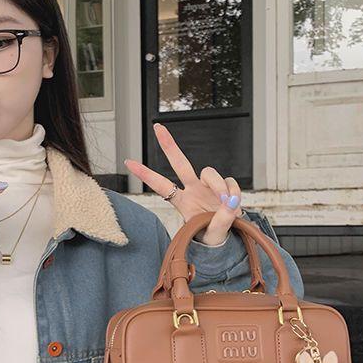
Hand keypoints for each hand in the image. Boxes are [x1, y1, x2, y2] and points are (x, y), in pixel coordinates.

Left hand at [123, 123, 241, 244]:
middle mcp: (193, 189)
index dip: (145, 174)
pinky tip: (234, 204)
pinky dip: (233, 192)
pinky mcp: (225, 185)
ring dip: (218, 186)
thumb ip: (222, 220)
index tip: (128, 162)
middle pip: (179, 163)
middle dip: (169, 145)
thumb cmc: (214, 235)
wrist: (230, 235)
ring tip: (226, 203)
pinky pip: (229, 181)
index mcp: (183, 202)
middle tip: (157, 127)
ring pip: (209, 172)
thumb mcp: (214, 233)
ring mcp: (208, 186)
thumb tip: (230, 202)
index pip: (161, 185)